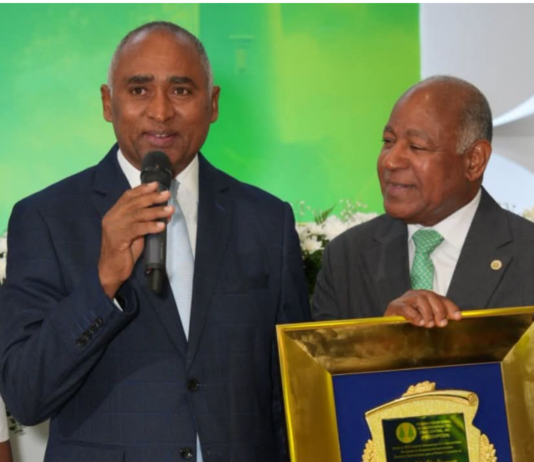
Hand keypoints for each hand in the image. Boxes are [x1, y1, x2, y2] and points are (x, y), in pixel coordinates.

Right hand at [98, 182, 173, 298]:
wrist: (111, 270)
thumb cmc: (124, 252)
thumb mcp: (134, 232)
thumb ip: (142, 221)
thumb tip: (161, 212)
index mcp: (114, 214)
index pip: (127, 196)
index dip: (142, 189)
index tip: (156, 185)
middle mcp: (112, 218)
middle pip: (134, 203)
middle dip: (152, 197)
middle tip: (166, 194)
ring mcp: (114, 228)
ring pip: (137, 215)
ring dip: (156, 211)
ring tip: (170, 209)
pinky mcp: (118, 239)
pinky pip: (137, 229)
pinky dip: (151, 226)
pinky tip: (161, 225)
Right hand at [384, 290, 461, 327]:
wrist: (387, 327)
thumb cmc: (407, 325)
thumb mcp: (424, 320)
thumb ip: (436, 318)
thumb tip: (453, 319)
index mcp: (423, 297)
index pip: (439, 298)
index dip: (449, 306)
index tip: (457, 317)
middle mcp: (414, 295)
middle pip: (431, 296)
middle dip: (439, 310)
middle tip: (440, 324)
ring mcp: (404, 299)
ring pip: (420, 299)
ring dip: (427, 313)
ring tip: (427, 324)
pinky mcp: (394, 306)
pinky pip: (405, 308)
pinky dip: (414, 315)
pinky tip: (418, 322)